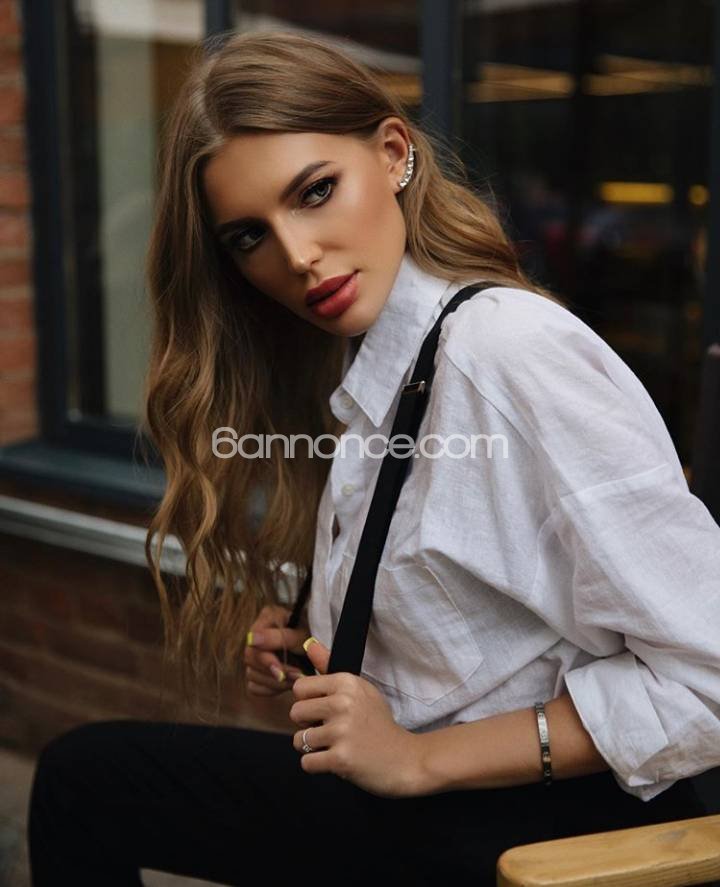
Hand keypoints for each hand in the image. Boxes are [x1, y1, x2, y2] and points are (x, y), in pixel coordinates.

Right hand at [243, 604, 308, 695]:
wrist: (319, 649)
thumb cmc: (312, 637)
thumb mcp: (302, 636)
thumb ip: (280, 638)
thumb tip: (252, 639)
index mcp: (267, 618)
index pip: (254, 641)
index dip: (266, 660)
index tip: (281, 673)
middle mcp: (256, 635)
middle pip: (250, 659)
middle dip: (273, 673)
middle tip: (295, 676)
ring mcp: (254, 655)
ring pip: (252, 675)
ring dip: (274, 683)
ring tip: (295, 679)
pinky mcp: (256, 672)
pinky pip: (254, 687)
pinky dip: (270, 689)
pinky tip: (285, 684)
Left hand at [289, 637, 422, 797]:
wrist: (405, 758)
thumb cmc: (378, 723)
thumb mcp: (359, 689)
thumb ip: (329, 667)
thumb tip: (309, 643)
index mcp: (346, 682)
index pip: (300, 688)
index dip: (309, 701)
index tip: (325, 710)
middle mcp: (343, 703)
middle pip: (295, 712)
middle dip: (307, 725)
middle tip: (330, 730)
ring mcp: (342, 731)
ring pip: (298, 739)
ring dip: (312, 747)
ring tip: (334, 745)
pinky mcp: (341, 758)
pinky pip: (307, 762)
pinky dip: (317, 765)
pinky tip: (336, 760)